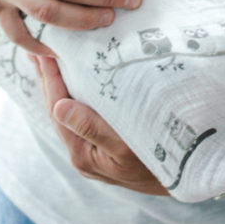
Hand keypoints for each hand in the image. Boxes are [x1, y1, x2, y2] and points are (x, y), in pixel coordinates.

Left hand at [33, 56, 166, 194]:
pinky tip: (76, 81)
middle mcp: (82, 151)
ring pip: (69, 110)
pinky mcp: (103, 143)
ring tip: (50, 60)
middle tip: (38, 49)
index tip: (43, 53)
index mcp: (82, 152)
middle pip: (58, 109)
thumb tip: (60, 107)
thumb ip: (92, 128)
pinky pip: (82, 113)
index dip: (50, 80)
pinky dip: (76, 93)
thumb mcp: (125, 146)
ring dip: (60, 85)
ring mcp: (92, 148)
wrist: (186, 174)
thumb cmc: (158, 162)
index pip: (58, 108)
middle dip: (48, 79)